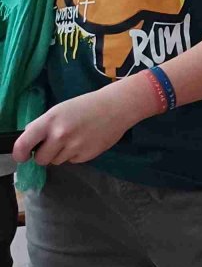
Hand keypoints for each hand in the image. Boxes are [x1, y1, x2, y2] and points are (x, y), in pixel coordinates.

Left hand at [14, 81, 154, 167]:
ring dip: (61, 154)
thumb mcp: (59, 110)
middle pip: (41, 159)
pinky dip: (75, 155)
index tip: (21, 156)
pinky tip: (84, 142)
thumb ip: (43, 125)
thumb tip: (30, 139)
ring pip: (56, 161)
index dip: (20, 153)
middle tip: (53, 145)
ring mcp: (73, 148)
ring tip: (74, 139)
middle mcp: (60, 136)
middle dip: (44, 155)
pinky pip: (72, 161)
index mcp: (50, 121)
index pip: (24, 143)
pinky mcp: (86, 156)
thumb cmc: (87, 105)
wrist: (116, 108)